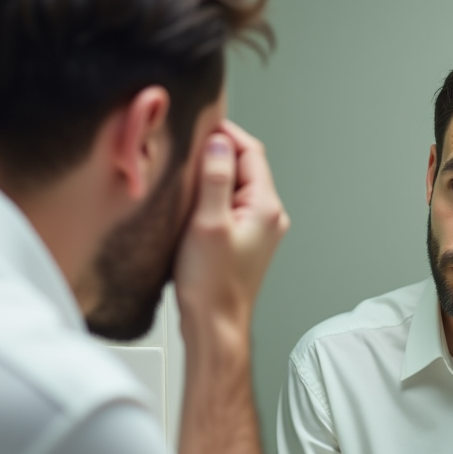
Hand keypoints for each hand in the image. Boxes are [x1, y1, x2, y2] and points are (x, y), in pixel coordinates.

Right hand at [174, 120, 289, 341]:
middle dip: (215, 154)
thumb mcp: (208, 222)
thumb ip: (215, 178)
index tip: (198, 127)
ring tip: (184, 181)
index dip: (224, 133)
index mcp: (266, 207)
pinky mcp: (243, 241)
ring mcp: (257, 230)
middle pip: (243, 166)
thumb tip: (218, 142)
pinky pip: (228, 206)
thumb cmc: (212, 285)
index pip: (250, 151)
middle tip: (184, 153)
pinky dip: (210, 199)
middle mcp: (268, 216)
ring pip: (234, 187)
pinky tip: (189, 208)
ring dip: (210, 178)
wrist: (215, 326)